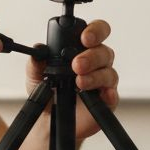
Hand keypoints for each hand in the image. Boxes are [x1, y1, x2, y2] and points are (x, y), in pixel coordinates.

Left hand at [24, 19, 117, 138]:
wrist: (49, 119)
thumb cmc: (48, 91)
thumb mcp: (36, 75)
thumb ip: (36, 62)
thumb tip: (38, 49)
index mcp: (81, 49)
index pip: (95, 32)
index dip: (94, 31)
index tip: (84, 37)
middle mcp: (96, 63)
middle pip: (104, 51)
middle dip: (91, 56)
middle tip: (77, 64)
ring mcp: (102, 81)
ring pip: (109, 72)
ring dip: (94, 76)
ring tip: (79, 83)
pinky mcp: (106, 101)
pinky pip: (113, 95)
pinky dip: (109, 94)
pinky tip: (102, 95)